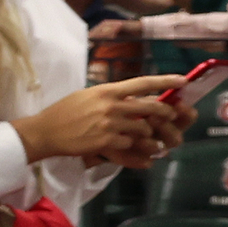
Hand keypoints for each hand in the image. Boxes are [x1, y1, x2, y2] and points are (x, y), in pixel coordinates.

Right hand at [20, 75, 190, 166]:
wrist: (45, 132)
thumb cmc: (63, 112)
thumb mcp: (86, 95)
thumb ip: (109, 96)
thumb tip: (131, 96)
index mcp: (107, 90)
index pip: (143, 83)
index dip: (165, 81)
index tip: (182, 81)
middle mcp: (111, 105)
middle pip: (151, 107)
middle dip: (165, 112)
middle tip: (169, 115)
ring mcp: (110, 124)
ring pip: (143, 129)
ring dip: (145, 133)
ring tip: (138, 134)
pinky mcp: (106, 141)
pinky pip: (129, 144)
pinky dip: (128, 146)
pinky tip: (118, 144)